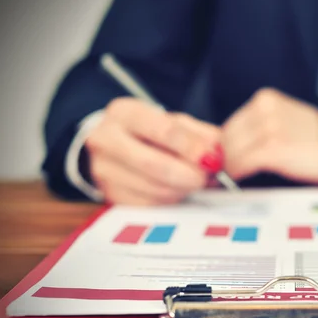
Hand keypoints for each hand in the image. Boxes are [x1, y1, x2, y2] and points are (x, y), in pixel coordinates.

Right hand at [85, 97, 220, 204]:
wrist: (121, 144)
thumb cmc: (154, 132)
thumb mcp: (178, 123)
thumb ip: (200, 135)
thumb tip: (214, 153)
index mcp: (124, 112)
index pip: (163, 130)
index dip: (191, 147)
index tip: (211, 158)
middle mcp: (105, 139)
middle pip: (154, 164)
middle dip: (187, 174)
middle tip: (206, 177)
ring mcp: (103, 170)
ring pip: (154, 188)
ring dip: (182, 188)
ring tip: (193, 180)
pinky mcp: (111, 195)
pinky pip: (150, 204)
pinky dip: (171, 199)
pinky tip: (177, 188)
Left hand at [221, 88, 317, 183]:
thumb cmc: (314, 141)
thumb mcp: (282, 122)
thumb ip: (256, 129)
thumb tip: (228, 148)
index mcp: (266, 100)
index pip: (230, 124)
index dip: (222, 146)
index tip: (220, 159)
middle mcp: (264, 109)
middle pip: (226, 136)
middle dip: (221, 157)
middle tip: (220, 172)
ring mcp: (267, 127)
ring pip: (230, 150)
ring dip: (227, 167)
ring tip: (229, 177)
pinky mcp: (272, 147)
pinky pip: (241, 162)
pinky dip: (236, 173)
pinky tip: (239, 179)